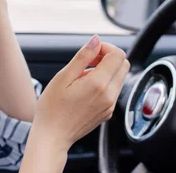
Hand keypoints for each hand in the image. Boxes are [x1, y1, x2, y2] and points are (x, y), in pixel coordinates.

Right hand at [31, 35, 129, 151]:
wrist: (52, 137)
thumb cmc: (52, 108)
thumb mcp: (63, 76)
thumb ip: (83, 56)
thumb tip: (96, 40)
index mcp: (98, 84)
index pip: (118, 55)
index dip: (105, 48)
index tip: (91, 52)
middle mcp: (109, 96)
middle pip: (123, 64)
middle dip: (108, 57)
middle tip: (88, 61)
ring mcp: (110, 106)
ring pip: (119, 77)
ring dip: (105, 70)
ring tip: (83, 76)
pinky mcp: (108, 112)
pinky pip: (113, 90)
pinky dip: (103, 83)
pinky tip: (85, 88)